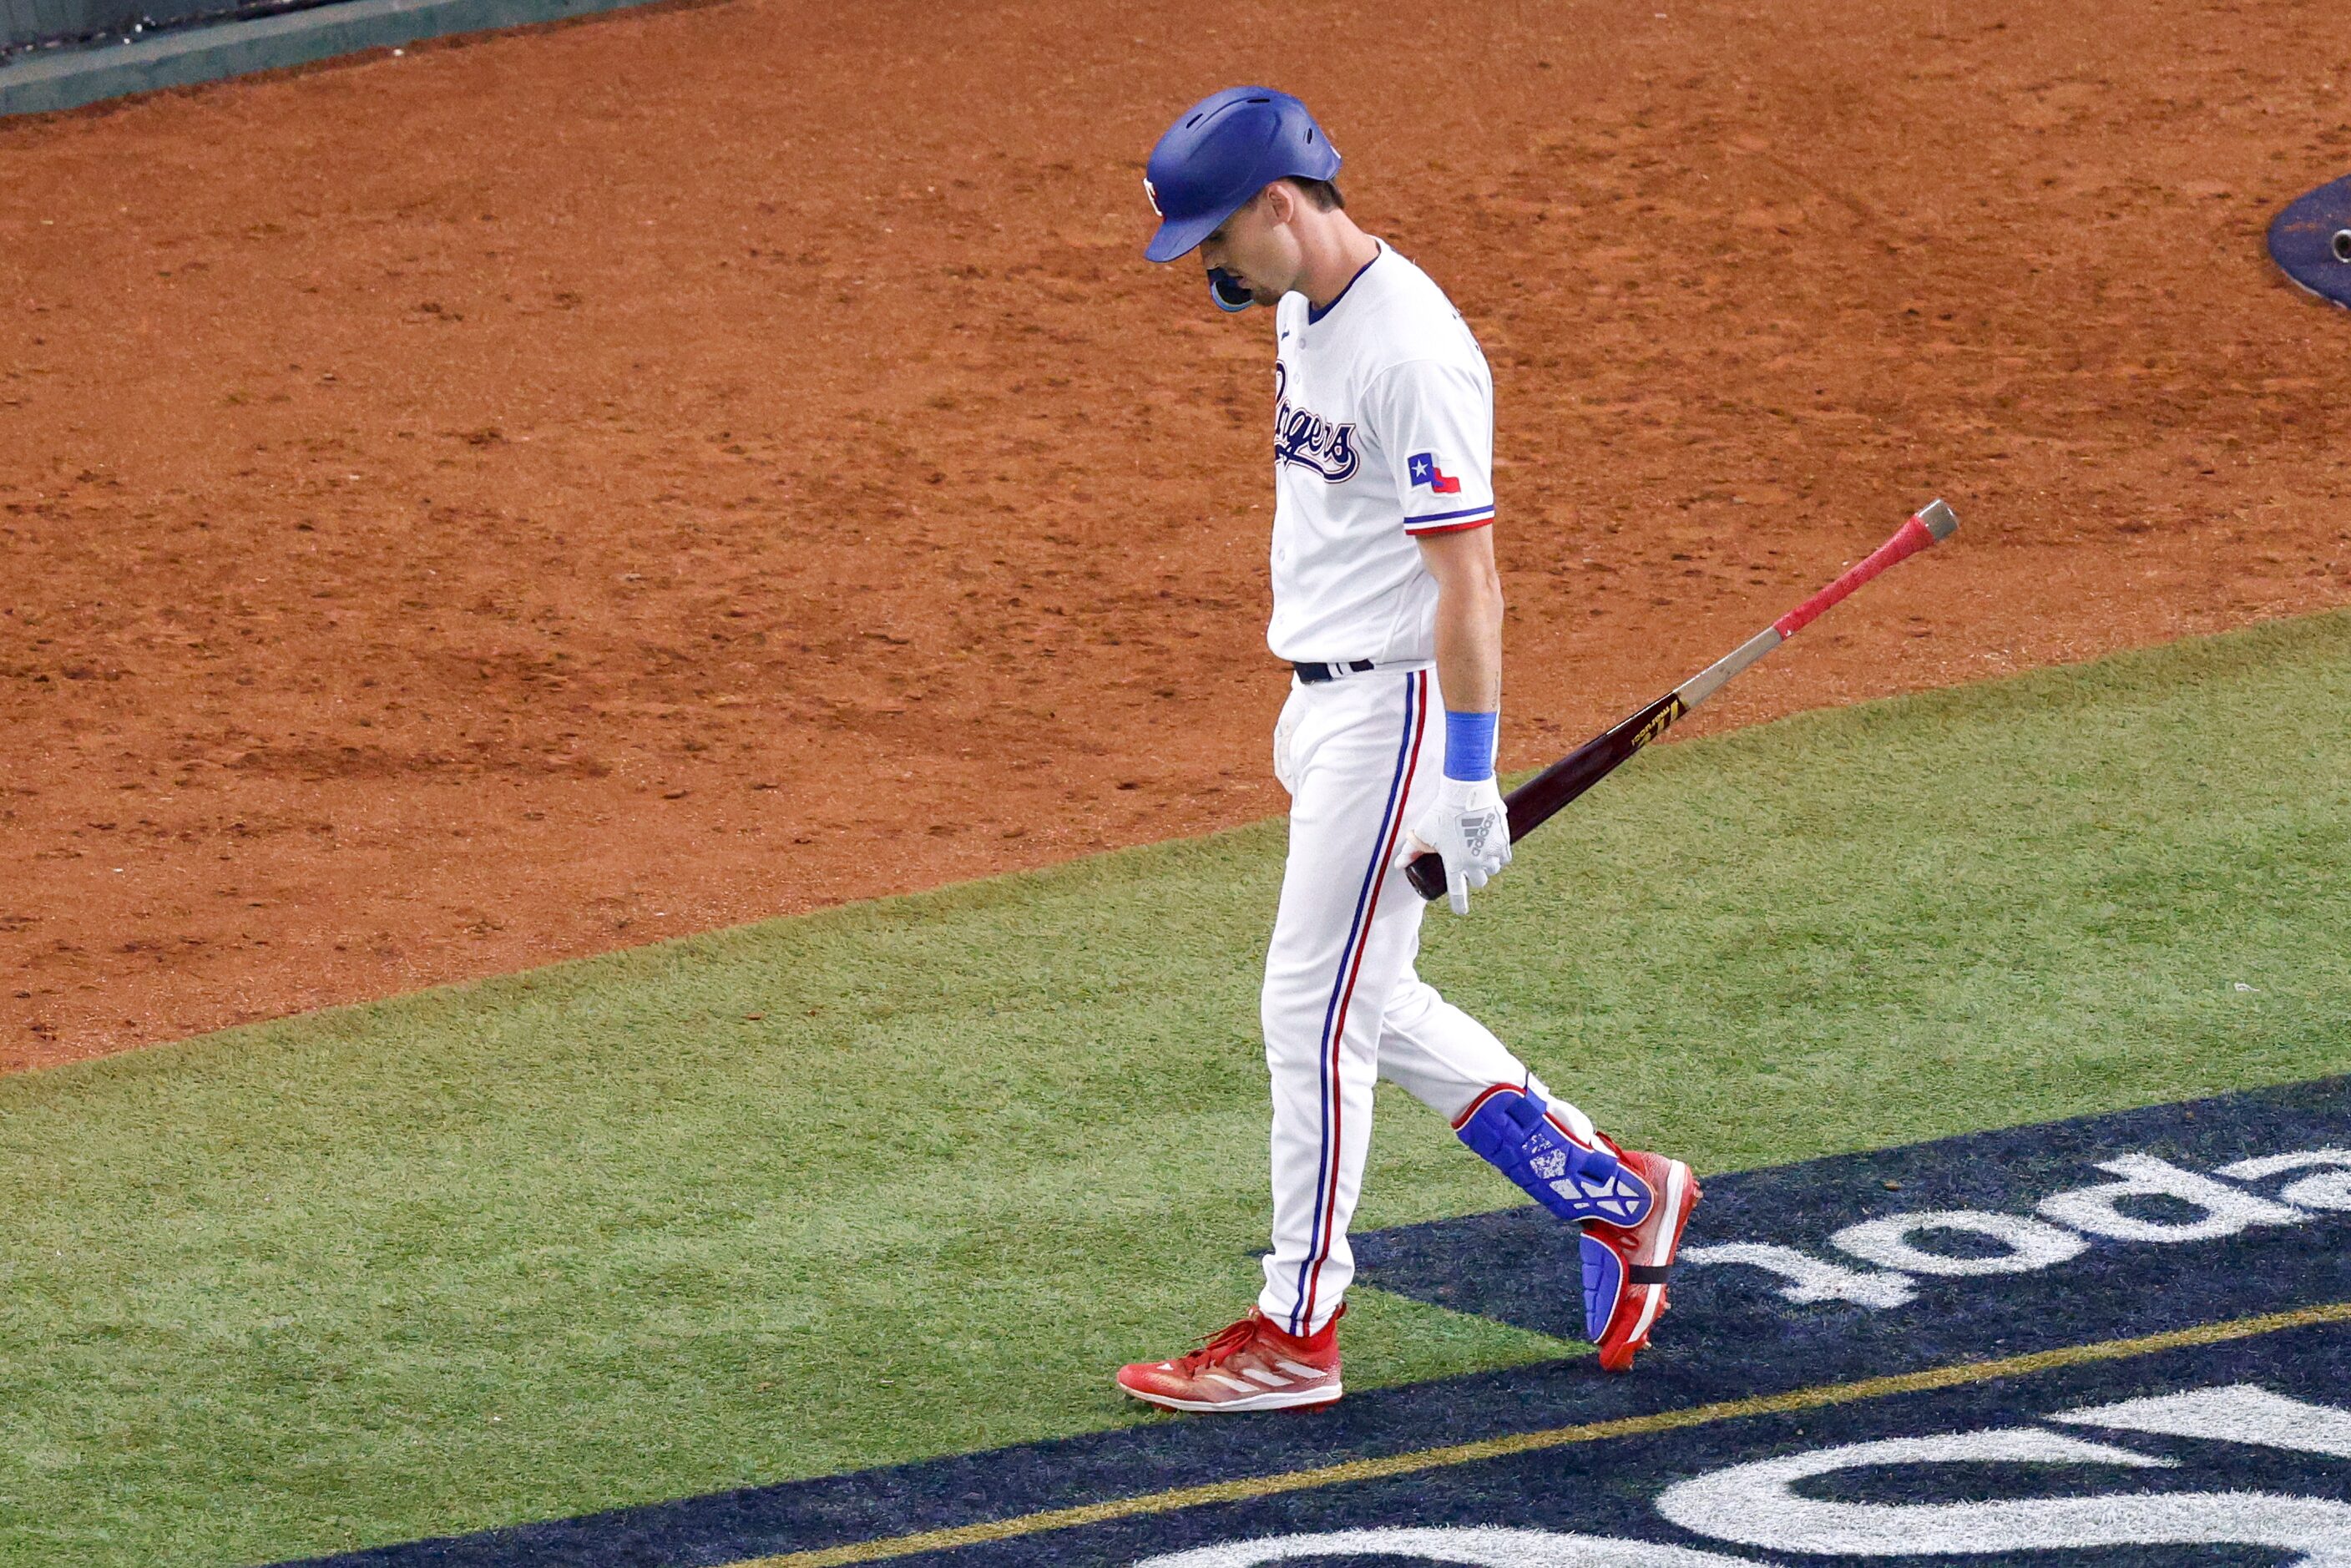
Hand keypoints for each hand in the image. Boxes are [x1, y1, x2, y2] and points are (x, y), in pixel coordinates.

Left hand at [1395, 775, 1511, 913]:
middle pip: (1478, 881)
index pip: (1457, 893)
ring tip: (1479, 853)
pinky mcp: (1503, 841)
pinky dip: (1499, 856)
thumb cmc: (1442, 812)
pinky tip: (1493, 850)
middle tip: (1468, 864)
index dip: (1459, 905)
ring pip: (1492, 869)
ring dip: (1486, 866)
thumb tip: (1398, 865)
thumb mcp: (1424, 832)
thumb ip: (1411, 851)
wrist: (1467, 792)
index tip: (1461, 911)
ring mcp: (1491, 853)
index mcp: (1455, 863)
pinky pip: (1504, 858)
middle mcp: (1475, 862)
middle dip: (1473, 876)